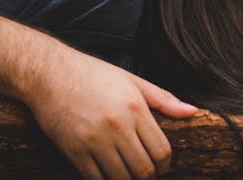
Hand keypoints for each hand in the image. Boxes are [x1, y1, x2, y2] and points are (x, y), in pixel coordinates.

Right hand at [23, 49, 196, 178]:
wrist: (50, 73)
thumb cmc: (93, 74)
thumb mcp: (132, 80)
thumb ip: (163, 99)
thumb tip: (193, 111)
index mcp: (135, 108)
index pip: (162, 150)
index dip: (166, 165)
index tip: (162, 166)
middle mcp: (117, 126)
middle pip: (144, 169)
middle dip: (149, 176)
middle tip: (146, 172)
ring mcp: (94, 140)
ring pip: (121, 179)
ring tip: (128, 174)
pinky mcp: (74, 150)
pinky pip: (95, 179)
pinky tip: (107, 174)